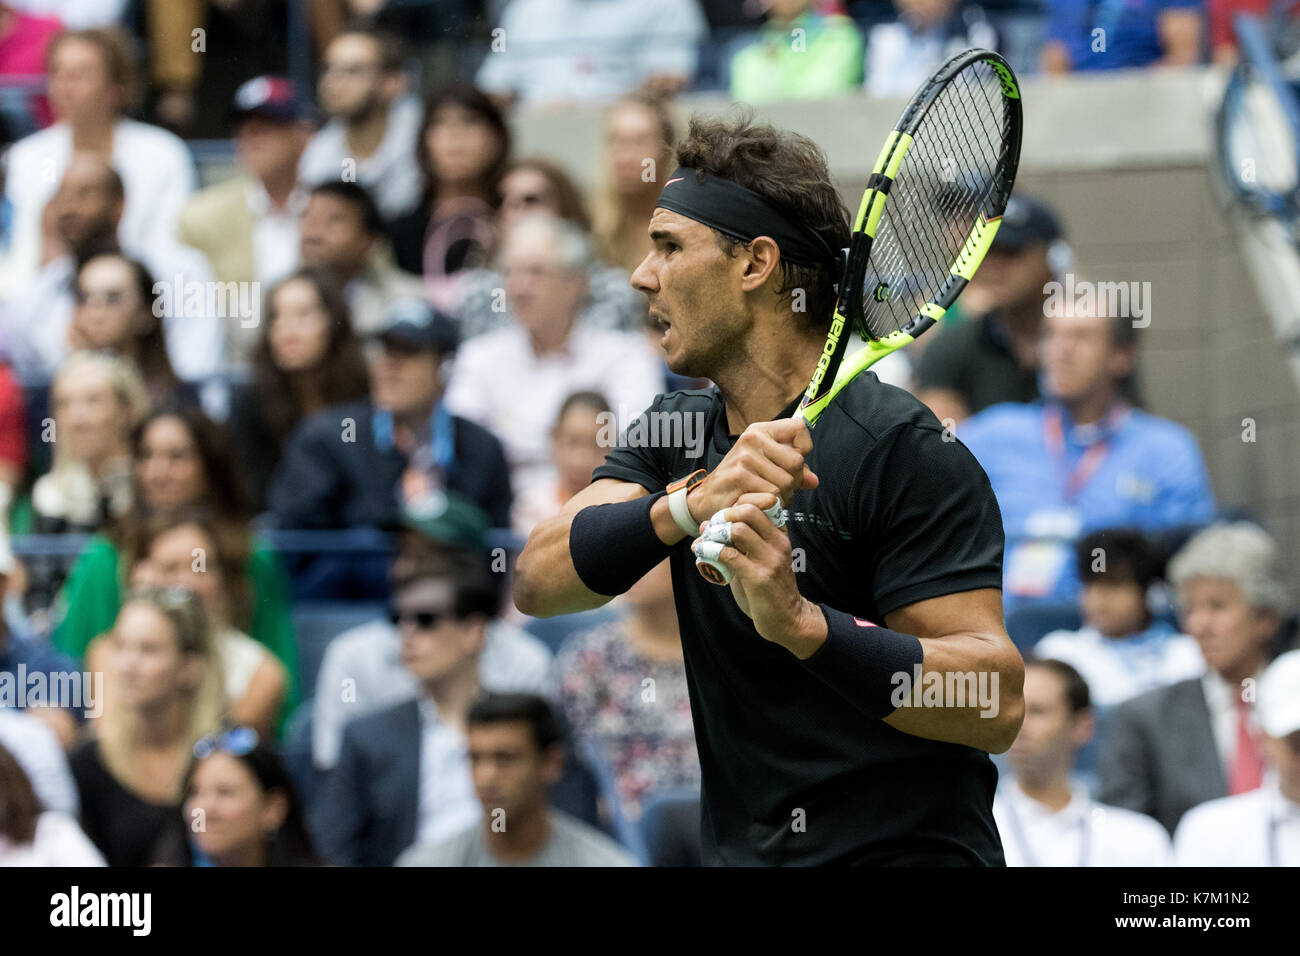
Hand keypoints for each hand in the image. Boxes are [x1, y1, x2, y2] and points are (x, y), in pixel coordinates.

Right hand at [685, 419, 817, 528]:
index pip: (799, 428)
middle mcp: (751, 439)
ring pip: (786, 482)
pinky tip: (759, 504)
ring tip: (767, 498)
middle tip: (779, 490)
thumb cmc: (740, 482)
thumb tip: (813, 481)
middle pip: (796, 462)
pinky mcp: (739, 477)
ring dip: (783, 497)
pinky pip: (772, 496)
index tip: (792, 463)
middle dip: (794, 482)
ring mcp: (744, 458)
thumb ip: (792, 472)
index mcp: (759, 431)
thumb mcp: (765, 468)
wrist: (706, 499)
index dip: (804, 449)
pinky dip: (771, 506)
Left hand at [691, 495, 826, 657]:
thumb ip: (737, 544)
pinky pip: (729, 555)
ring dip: (715, 534)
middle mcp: (778, 543)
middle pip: (748, 511)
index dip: (734, 507)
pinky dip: (710, 551)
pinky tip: (701, 554)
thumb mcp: (760, 560)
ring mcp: (770, 560)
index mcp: (780, 535)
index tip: (720, 520)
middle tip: (711, 529)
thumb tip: (705, 526)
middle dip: (724, 516)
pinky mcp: (759, 578)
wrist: (789, 619)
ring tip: (704, 543)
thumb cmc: (770, 589)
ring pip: (738, 530)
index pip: (759, 504)